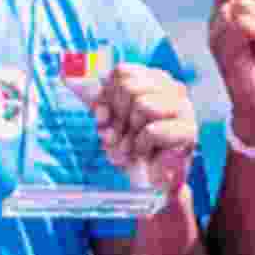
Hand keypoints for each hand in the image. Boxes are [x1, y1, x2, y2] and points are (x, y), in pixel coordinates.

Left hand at [91, 63, 198, 191]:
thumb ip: (90, 94)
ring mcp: (184, 108)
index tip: (105, 119)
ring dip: (128, 134)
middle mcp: (172, 87)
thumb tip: (65, 73)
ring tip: (130, 148)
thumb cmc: (130, 145)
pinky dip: (141, 147)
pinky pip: (152, 131)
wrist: (148, 182)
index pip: (121, 72)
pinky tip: (145, 155)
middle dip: (116, 118)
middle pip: (129, 87)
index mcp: (153, 78)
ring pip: (142, 106)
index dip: (107, 98)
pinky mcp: (189, 131)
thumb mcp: (107, 117)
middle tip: (116, 138)